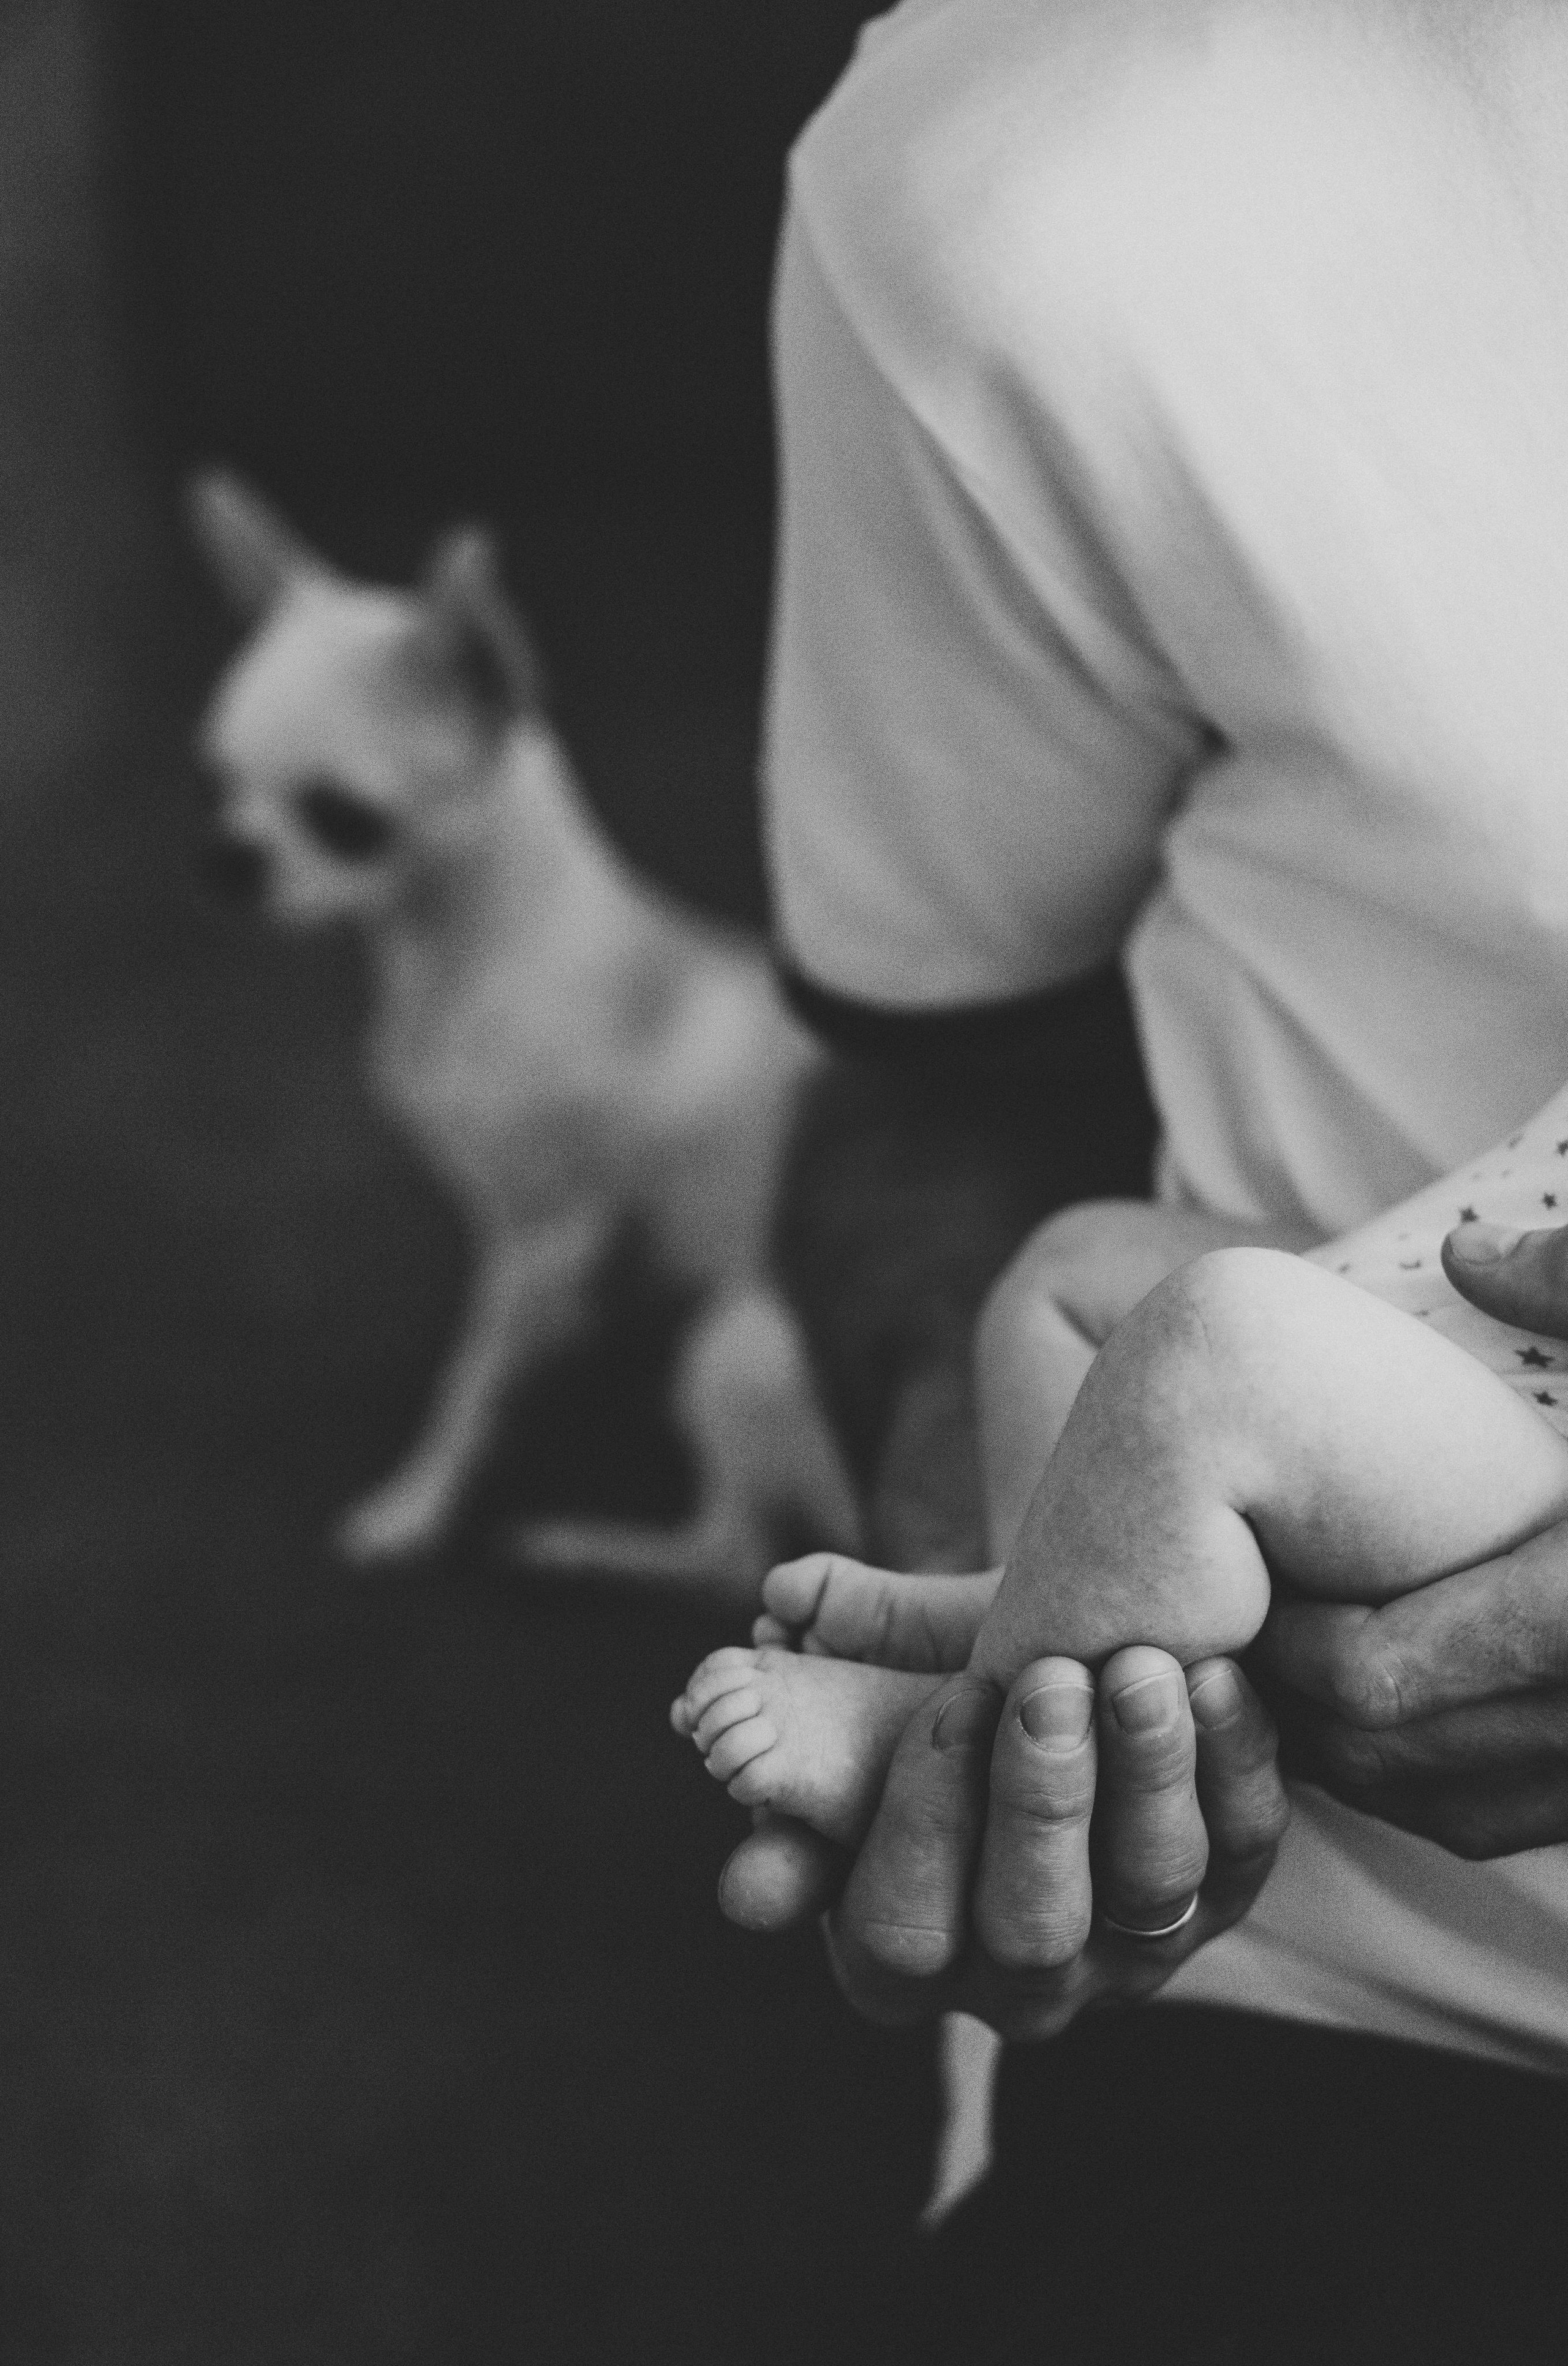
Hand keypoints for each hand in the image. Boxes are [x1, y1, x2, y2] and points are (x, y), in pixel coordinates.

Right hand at [823, 1647, 1285, 2037]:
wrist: (1064, 1654)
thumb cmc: (939, 1684)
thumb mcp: (868, 1690)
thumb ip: (807, 1717)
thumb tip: (716, 1739)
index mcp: (897, 1952)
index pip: (898, 1932)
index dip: (925, 1823)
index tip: (949, 1705)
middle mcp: (1017, 1978)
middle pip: (1029, 1928)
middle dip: (1039, 1802)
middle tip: (1044, 1682)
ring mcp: (1130, 1947)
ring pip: (1149, 1889)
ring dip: (1145, 1775)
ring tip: (1137, 1668)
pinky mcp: (1226, 1892)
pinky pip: (1243, 1846)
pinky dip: (1233, 1760)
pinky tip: (1217, 1676)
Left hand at [1255, 1213, 1567, 1857]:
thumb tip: (1473, 1250)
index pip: (1372, 1673)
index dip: (1283, 1639)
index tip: (1254, 1568)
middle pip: (1384, 1757)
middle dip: (1295, 1699)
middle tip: (1252, 1613)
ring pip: (1442, 1809)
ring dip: (1356, 1749)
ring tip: (1307, 1653)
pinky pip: (1509, 1821)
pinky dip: (1437, 1780)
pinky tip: (1410, 1700)